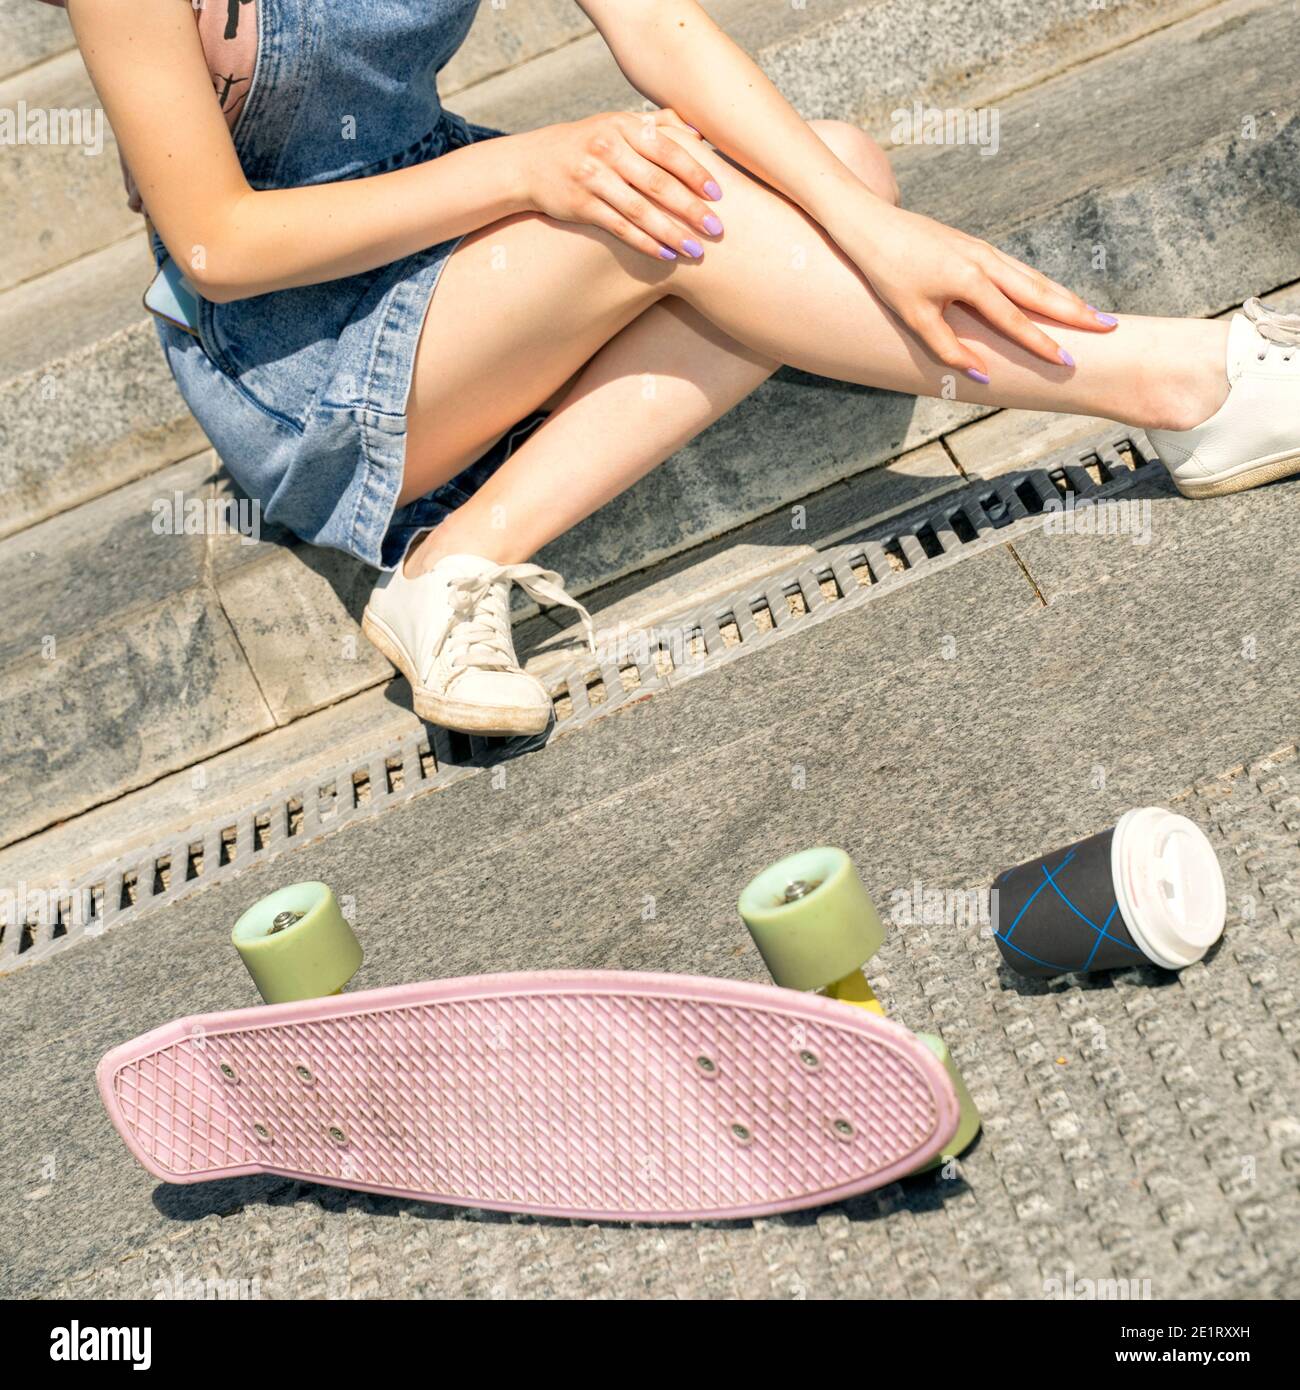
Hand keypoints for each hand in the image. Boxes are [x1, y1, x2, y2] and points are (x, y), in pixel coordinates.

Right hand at [519, 109, 722, 261]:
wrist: (532, 163)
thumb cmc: (587, 143)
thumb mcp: (616, 123)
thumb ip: (656, 124)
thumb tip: (699, 132)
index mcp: (623, 126)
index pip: (667, 150)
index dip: (695, 172)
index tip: (719, 194)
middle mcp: (607, 149)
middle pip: (657, 182)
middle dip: (690, 208)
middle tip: (718, 228)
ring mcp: (592, 177)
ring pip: (640, 210)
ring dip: (671, 232)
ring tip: (696, 250)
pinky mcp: (581, 205)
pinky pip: (619, 228)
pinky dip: (645, 243)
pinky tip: (666, 255)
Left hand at [835, 200, 1113, 376]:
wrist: (871, 226)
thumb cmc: (887, 273)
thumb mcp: (913, 316)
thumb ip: (947, 347)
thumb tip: (981, 374)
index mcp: (970, 280)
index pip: (1015, 319)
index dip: (1042, 343)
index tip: (1068, 361)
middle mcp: (985, 262)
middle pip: (1039, 291)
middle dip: (1074, 311)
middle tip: (1109, 327)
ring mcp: (983, 251)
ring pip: (1032, 277)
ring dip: (1063, 296)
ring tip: (1091, 313)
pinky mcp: (976, 247)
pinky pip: (1017, 269)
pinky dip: (1040, 284)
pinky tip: (1050, 294)